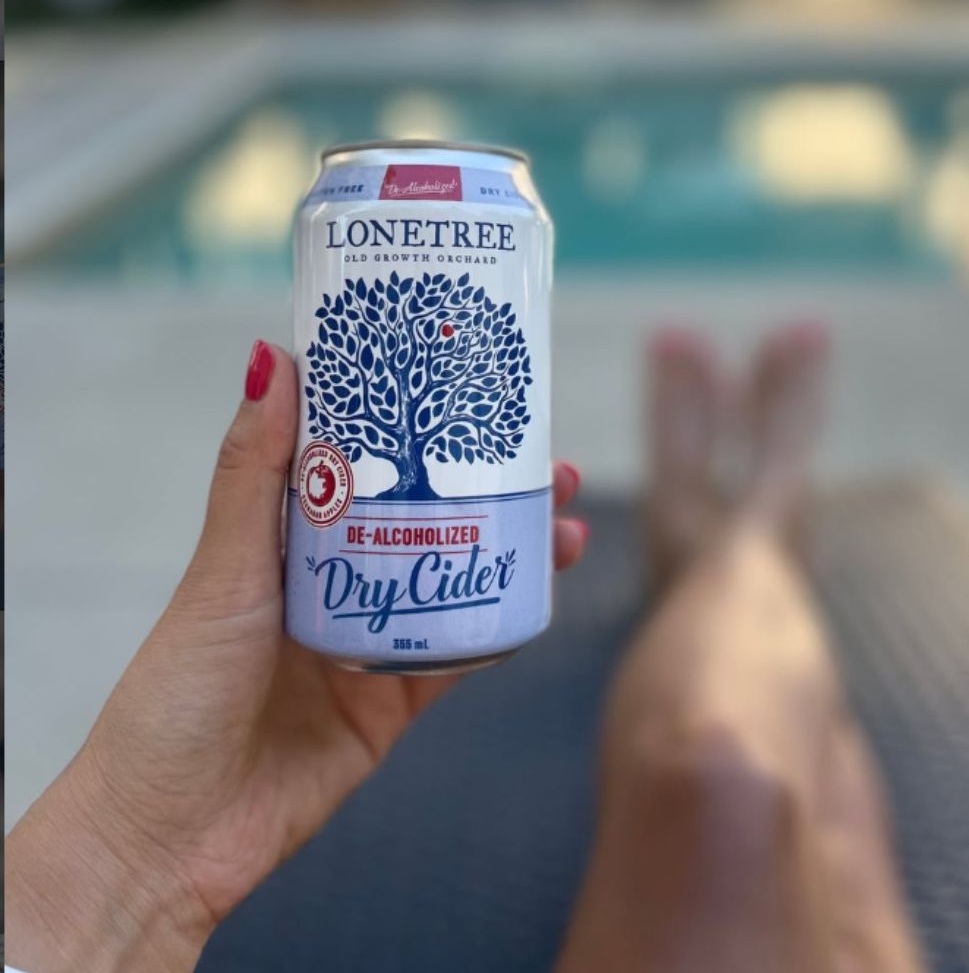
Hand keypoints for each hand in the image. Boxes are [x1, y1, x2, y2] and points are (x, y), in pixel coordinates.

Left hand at [7, 342, 587, 972]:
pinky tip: (538, 595)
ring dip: (512, 550)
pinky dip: (499, 627)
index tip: (469, 393)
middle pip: (428, 520)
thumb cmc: (176, 698)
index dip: (419, 429)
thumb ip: (251, 474)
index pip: (364, 465)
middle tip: (549, 461)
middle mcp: (335, 583)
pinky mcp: (392, 701)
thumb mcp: (223, 573)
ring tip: (566, 523)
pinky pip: (458, 654)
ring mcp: (369, 640)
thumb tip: (270, 359)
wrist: (174, 836)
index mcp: (289, 542)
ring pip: (456, 579)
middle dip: (491, 489)